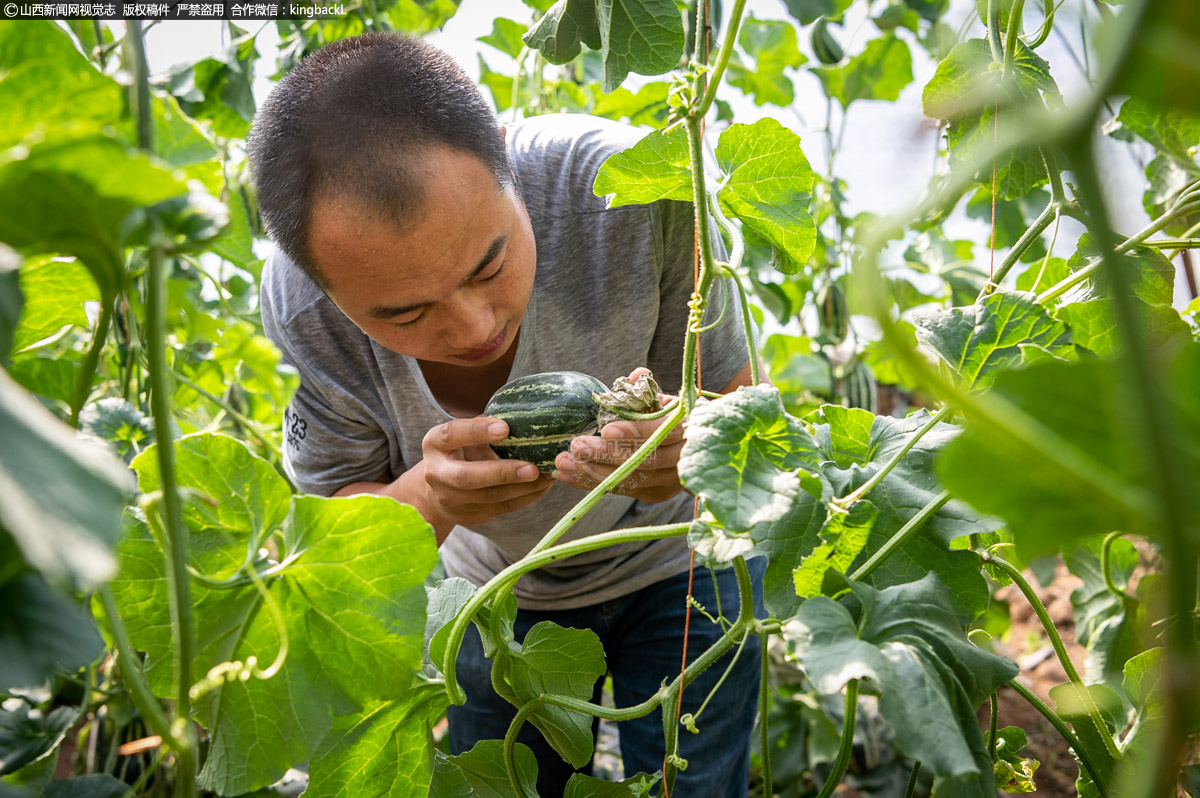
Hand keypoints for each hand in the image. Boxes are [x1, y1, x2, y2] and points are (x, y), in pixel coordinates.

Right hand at [415, 416, 554, 530]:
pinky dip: (526, 497)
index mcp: (435, 444)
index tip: (505, 427)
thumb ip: (485, 425)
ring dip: (522, 488)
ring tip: (547, 475)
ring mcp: (451, 500)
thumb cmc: (460, 452)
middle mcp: (437, 474)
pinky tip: (543, 486)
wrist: (438, 492)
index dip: (476, 431)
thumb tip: (525, 414)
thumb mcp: (464, 435)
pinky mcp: (469, 516)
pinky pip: (501, 508)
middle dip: (502, 473)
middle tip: (533, 468)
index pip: (451, 435)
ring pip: (489, 497)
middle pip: (466, 477)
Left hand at [552, 368, 684, 502]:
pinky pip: (621, 490)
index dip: (635, 431)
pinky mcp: (654, 493)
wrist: (687, 444)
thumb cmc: (667, 414)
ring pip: (631, 480)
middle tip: (576, 446)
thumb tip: (637, 374)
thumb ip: (645, 390)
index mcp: (689, 428)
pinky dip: (591, 483)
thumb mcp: (659, 398)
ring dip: (593, 472)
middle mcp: (683, 459)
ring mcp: (670, 481)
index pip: (664, 432)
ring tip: (563, 462)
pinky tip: (567, 474)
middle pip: (645, 461)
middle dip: (607, 455)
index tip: (606, 429)